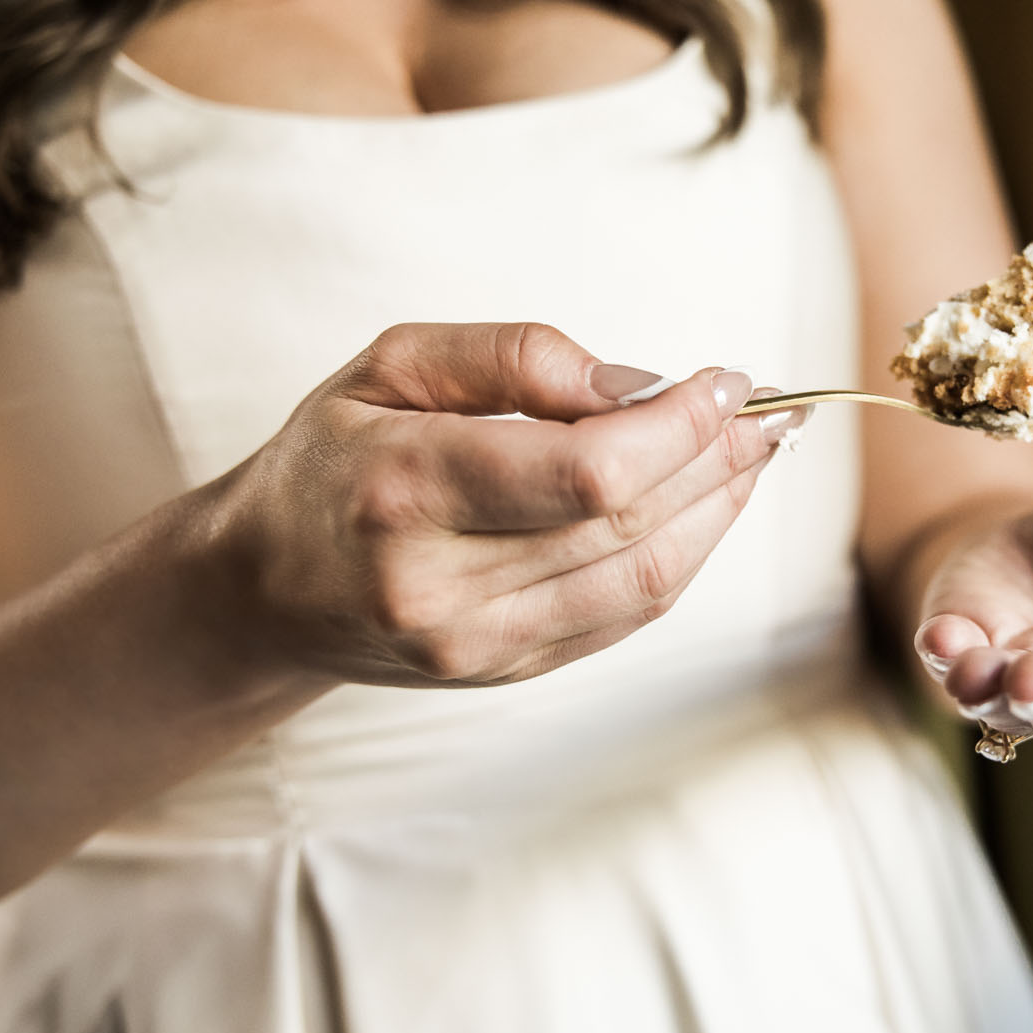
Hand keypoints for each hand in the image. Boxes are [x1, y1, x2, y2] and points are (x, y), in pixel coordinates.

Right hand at [212, 323, 805, 687]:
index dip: (680, 426)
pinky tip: (710, 505)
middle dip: (719, 460)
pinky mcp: (505, 675)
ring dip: (720, 511)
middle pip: (629, 527)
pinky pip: (625, 616)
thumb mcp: (392, 364)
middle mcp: (440, 583)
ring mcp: (475, 645)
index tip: (724, 379)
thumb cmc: (332, 457)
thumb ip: (511, 357)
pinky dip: (685, 557)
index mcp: (405, 487)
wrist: (261, 590)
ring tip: (757, 452)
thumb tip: (636, 386)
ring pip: (644, 582)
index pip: (589, 470)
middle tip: (770, 410)